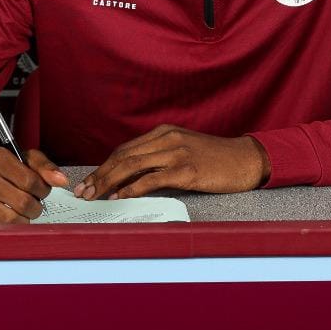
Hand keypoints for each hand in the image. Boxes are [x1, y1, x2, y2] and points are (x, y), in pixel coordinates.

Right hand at [0, 147, 67, 224]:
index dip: (42, 189)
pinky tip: (6, 217)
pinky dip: (8, 228)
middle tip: (32, 203)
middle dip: (35, 207)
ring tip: (20, 210)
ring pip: (12, 220)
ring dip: (23, 219)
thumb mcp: (21, 159)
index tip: (41, 190)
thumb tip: (61, 180)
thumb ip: (44, 166)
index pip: (30, 180)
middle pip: (23, 203)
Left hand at [75, 125, 269, 200]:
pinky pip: (153, 178)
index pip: (125, 150)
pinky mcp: (187, 169)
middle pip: (123, 156)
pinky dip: (133, 188)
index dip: (104, 166)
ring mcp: (177, 153)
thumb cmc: (216, 159)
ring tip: (95, 195)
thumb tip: (131, 180)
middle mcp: (167, 139)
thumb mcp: (184, 151)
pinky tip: (121, 196)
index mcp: (164, 133)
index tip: (89, 181)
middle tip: (84, 191)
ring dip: (109, 182)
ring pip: (133, 165)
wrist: (246, 159)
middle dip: (100, 175)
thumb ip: (160, 159)